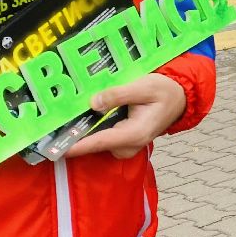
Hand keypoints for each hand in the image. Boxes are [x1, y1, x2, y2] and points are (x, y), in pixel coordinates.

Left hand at [64, 73, 186, 159]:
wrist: (180, 97)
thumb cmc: (164, 91)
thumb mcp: (143, 86)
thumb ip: (118, 95)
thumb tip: (93, 103)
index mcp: (134, 133)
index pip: (99, 142)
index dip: (76, 146)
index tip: (56, 150)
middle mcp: (130, 145)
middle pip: (96, 144)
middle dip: (76, 135)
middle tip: (54, 127)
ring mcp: (127, 145)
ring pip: (99, 141)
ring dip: (85, 131)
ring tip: (69, 119)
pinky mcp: (125, 141)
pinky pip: (104, 138)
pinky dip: (95, 129)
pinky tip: (87, 116)